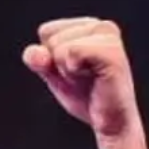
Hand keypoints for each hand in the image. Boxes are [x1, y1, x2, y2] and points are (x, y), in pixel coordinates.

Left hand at [23, 18, 139, 139]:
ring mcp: (108, 37)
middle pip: (51, 39)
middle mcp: (102, 26)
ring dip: (67, 71)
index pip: (47, 31)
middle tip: (84, 79)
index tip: (73, 71)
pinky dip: (73, 71)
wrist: (110, 122)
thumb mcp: (53, 74)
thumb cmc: (86, 96)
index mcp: (89, 26)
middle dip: (59, 65)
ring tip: (91, 79)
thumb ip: (38, 59)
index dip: (51, 57)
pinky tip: (95, 78)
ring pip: (59, 46)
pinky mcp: (111, 51)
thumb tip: (37, 53)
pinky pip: (71, 52)